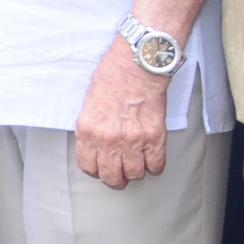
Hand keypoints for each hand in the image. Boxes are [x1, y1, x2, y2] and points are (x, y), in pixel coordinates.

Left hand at [76, 40, 170, 189]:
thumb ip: (91, 129)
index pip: (88, 166)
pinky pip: (156, 166)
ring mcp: (132, 140)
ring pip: (135, 175)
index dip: (96, 171)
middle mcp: (108, 139)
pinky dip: (154, 165)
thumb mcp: (89, 104)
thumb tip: (95, 147)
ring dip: (136, 172)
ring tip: (136, 163)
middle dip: (116, 178)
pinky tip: (151, 157)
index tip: (101, 168)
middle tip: (120, 173)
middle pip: (112, 177)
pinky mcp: (155, 137)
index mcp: (88, 130)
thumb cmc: (112, 77)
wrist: (136, 65)